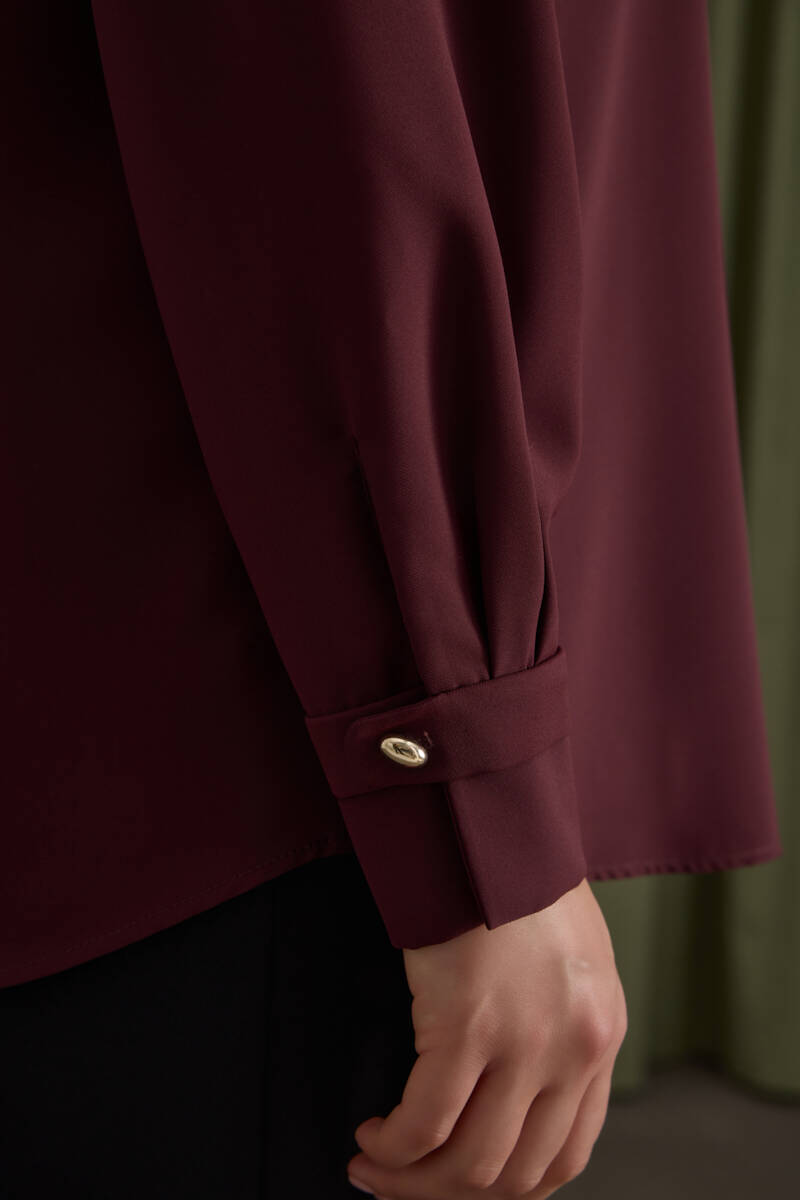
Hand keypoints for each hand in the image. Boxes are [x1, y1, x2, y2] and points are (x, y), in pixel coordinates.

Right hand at [346, 877, 625, 1197]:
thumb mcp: (567, 959)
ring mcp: (526, 1041)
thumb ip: (556, 1024)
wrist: (490, 822)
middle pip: (516, 1173)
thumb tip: (510, 1088)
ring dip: (415, 1180)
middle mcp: (575, 1049)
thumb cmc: (515, 876)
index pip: (566, 1155)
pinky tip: (373, 1132)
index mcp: (601, 1035)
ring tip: (376, 1161)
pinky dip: (394, 1145)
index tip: (457, 1182)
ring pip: (470, 1163)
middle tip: (403, 1183)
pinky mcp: (469, 1023)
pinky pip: (425, 1123)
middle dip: (450, 1194)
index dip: (505, 1187)